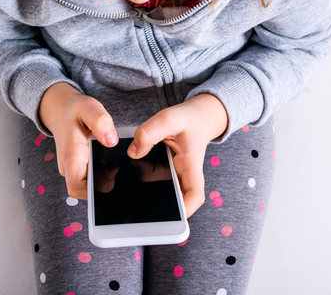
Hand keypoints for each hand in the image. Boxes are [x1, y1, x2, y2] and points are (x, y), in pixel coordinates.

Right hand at [38, 82, 118, 199]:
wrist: (60, 110)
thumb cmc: (74, 110)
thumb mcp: (88, 107)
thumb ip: (100, 121)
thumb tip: (111, 141)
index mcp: (70, 156)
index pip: (77, 187)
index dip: (94, 189)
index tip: (112, 172)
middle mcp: (69, 168)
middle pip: (85, 192)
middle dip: (103, 186)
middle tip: (116, 168)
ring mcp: (73, 170)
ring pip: (88, 188)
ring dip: (104, 182)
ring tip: (116, 165)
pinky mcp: (79, 168)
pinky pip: (91, 180)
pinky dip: (102, 177)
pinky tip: (113, 165)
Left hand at [126, 94, 227, 217]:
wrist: (197, 117)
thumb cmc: (189, 119)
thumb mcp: (169, 119)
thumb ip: (149, 133)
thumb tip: (132, 153)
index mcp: (190, 166)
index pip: (194, 195)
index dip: (185, 208)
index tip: (172, 214)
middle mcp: (182, 175)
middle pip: (169, 197)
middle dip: (150, 192)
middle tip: (138, 171)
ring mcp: (172, 174)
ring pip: (152, 183)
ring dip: (140, 169)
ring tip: (139, 148)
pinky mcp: (163, 169)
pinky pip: (146, 172)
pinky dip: (139, 163)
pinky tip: (138, 150)